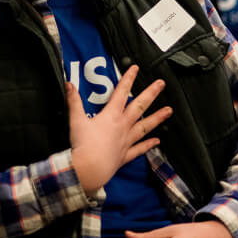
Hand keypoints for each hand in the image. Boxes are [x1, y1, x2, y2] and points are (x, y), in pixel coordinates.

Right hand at [68, 65, 171, 194]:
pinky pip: (139, 148)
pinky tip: (157, 141)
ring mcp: (126, 141)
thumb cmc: (83, 145)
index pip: (121, 92)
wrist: (89, 169)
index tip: (135, 68)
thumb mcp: (75, 120)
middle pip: (139, 106)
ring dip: (157, 118)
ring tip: (169, 111)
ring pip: (145, 126)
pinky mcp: (125, 155)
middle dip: (151, 93)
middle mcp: (122, 126)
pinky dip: (148, 144)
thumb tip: (69, 84)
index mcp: (111, 116)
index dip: (128, 79)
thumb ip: (74, 101)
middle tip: (161, 84)